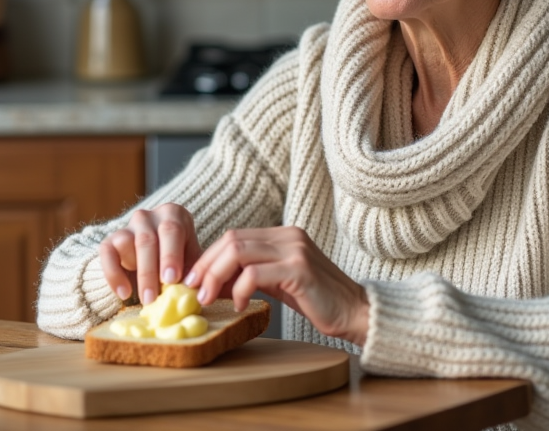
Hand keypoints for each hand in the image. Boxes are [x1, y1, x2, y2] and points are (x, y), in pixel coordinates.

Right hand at [99, 203, 200, 305]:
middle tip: (154, 297)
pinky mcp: (110, 241)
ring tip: (145, 299)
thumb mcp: (189, 261)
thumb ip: (193, 273)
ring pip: (126, 243)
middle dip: (151, 271)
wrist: (154, 260)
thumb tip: (197, 293)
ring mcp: (128, 227)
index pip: (172, 230)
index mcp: (173, 214)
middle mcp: (149, 216)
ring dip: (135, 273)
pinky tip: (124, 293)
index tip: (171, 279)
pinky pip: (107, 254)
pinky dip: (113, 275)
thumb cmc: (177, 259)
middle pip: (148, 240)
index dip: (171, 255)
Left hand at [184, 226, 369, 345]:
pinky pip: (254, 274)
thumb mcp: (279, 281)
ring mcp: (295, 250)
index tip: (193, 280)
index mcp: (283, 235)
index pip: (234, 237)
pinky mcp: (299, 269)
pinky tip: (239, 305)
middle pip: (232, 240)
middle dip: (206, 266)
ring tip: (207, 298)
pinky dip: (238, 289)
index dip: (208, 258)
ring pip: (239, 252)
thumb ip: (252, 274)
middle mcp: (289, 235)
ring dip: (215, 276)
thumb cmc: (317, 301)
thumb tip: (211, 282)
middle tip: (193, 290)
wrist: (355, 312)